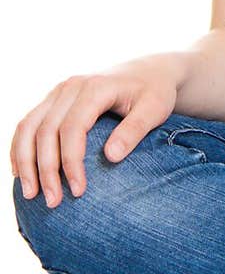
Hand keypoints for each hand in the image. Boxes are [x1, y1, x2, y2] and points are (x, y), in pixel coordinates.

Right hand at [9, 54, 186, 207]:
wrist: (149, 71)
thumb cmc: (154, 92)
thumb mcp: (155, 109)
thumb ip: (134, 130)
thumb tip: (111, 156)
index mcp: (95, 87)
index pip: (73, 128)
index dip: (71, 161)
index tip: (79, 191)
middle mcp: (71, 86)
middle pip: (45, 130)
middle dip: (46, 170)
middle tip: (53, 202)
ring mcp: (59, 91)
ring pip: (29, 126)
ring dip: (25, 161)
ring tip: (31, 194)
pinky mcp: (53, 99)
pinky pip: (28, 123)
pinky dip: (20, 147)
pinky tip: (20, 172)